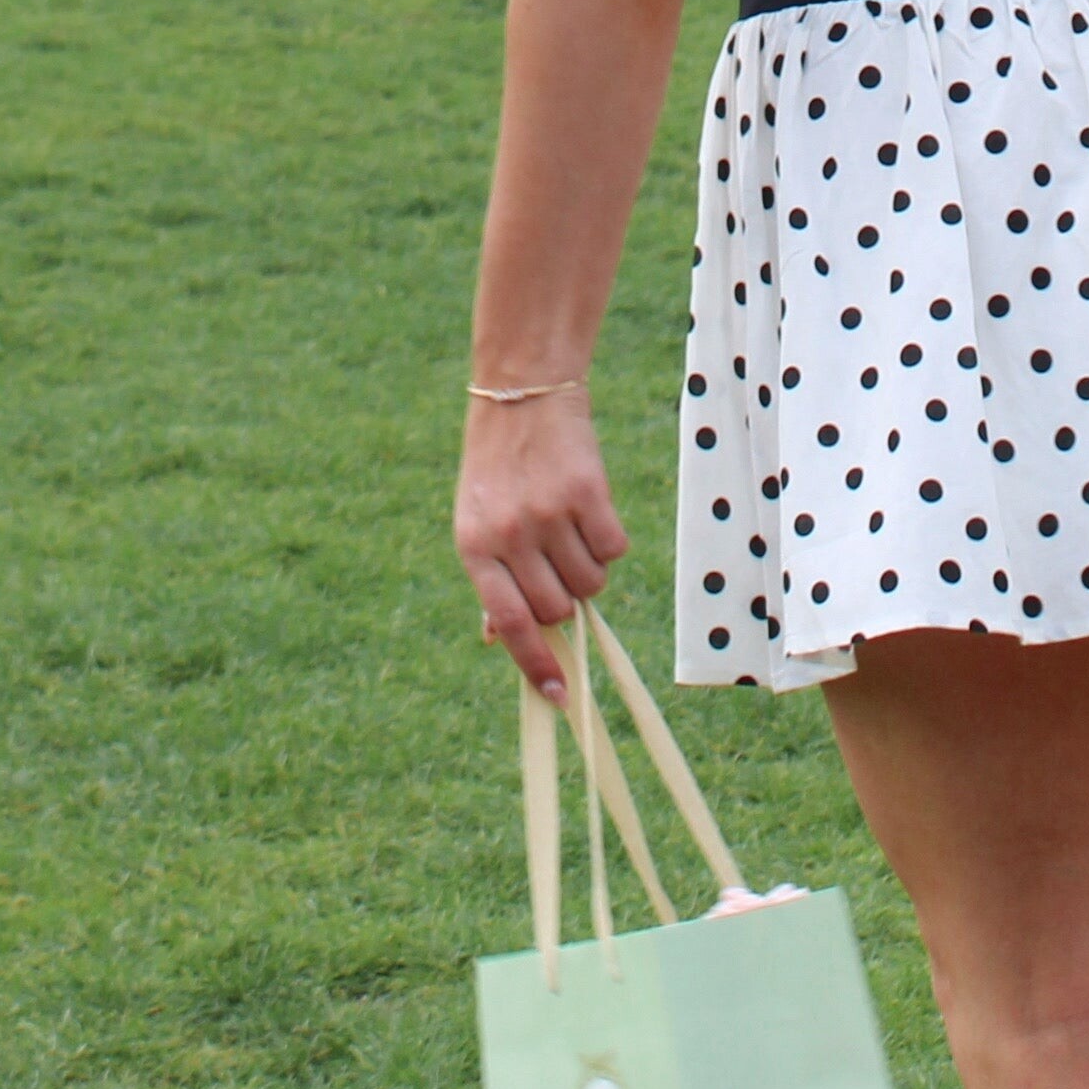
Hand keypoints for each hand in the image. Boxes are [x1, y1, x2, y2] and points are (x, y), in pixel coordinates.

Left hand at [455, 391, 626, 689]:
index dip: (535, 664)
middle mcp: (510, 536)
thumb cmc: (498, 469)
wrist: (522, 392)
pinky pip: (614, 550)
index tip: (558, 696)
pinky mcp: (589, 494)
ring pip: (591, 584)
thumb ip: (492, 582)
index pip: (509, 624)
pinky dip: (609, 541)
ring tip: (571, 528)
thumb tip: (499, 642)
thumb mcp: (477, 523)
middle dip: (565, 601)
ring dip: (588, 569)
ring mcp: (549, 515)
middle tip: (559, 563)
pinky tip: (590, 510)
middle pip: (558, 610)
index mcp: (474, 548)